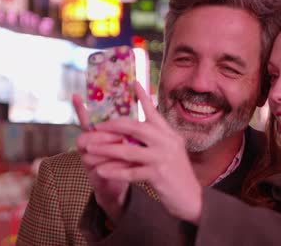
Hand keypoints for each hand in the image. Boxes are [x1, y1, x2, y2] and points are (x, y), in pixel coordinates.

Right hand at [72, 94, 129, 221]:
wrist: (123, 183)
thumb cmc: (125, 156)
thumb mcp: (127, 137)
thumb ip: (127, 123)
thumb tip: (137, 99)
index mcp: (94, 135)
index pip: (85, 120)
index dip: (79, 109)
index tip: (77, 95)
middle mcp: (87, 148)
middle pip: (84, 139)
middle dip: (101, 137)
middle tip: (119, 137)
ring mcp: (88, 163)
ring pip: (90, 155)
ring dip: (108, 152)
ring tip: (125, 150)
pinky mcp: (94, 178)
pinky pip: (100, 171)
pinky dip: (115, 167)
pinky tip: (127, 165)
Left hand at [86, 82, 202, 223]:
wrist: (190, 198)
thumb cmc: (177, 174)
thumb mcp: (172, 150)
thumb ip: (159, 137)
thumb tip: (142, 124)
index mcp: (169, 134)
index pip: (153, 112)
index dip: (143, 97)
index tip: (134, 83)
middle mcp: (167, 141)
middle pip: (136, 128)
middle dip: (112, 126)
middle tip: (95, 127)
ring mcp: (162, 157)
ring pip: (128, 150)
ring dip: (106, 150)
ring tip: (89, 150)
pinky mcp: (158, 174)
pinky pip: (130, 171)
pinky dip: (114, 171)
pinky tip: (101, 171)